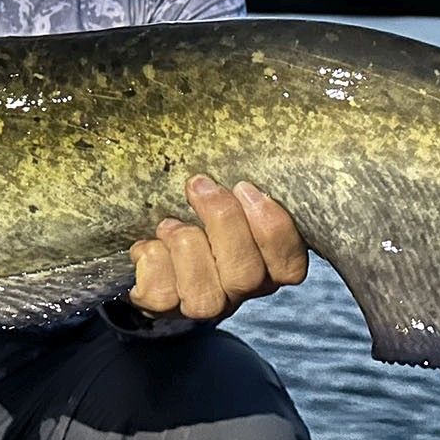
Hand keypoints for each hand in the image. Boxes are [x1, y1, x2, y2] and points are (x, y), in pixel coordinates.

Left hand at [127, 175, 308, 320]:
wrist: (156, 236)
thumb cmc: (205, 204)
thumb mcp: (232, 191)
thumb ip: (245, 184)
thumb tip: (257, 132)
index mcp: (269, 262)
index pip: (290, 266)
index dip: (272, 229)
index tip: (244, 187)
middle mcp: (242, 288)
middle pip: (246, 276)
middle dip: (222, 223)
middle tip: (199, 186)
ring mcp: (205, 302)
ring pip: (206, 297)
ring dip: (186, 248)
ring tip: (168, 224)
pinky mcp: (165, 306)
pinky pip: (161, 297)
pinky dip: (152, 263)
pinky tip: (148, 243)